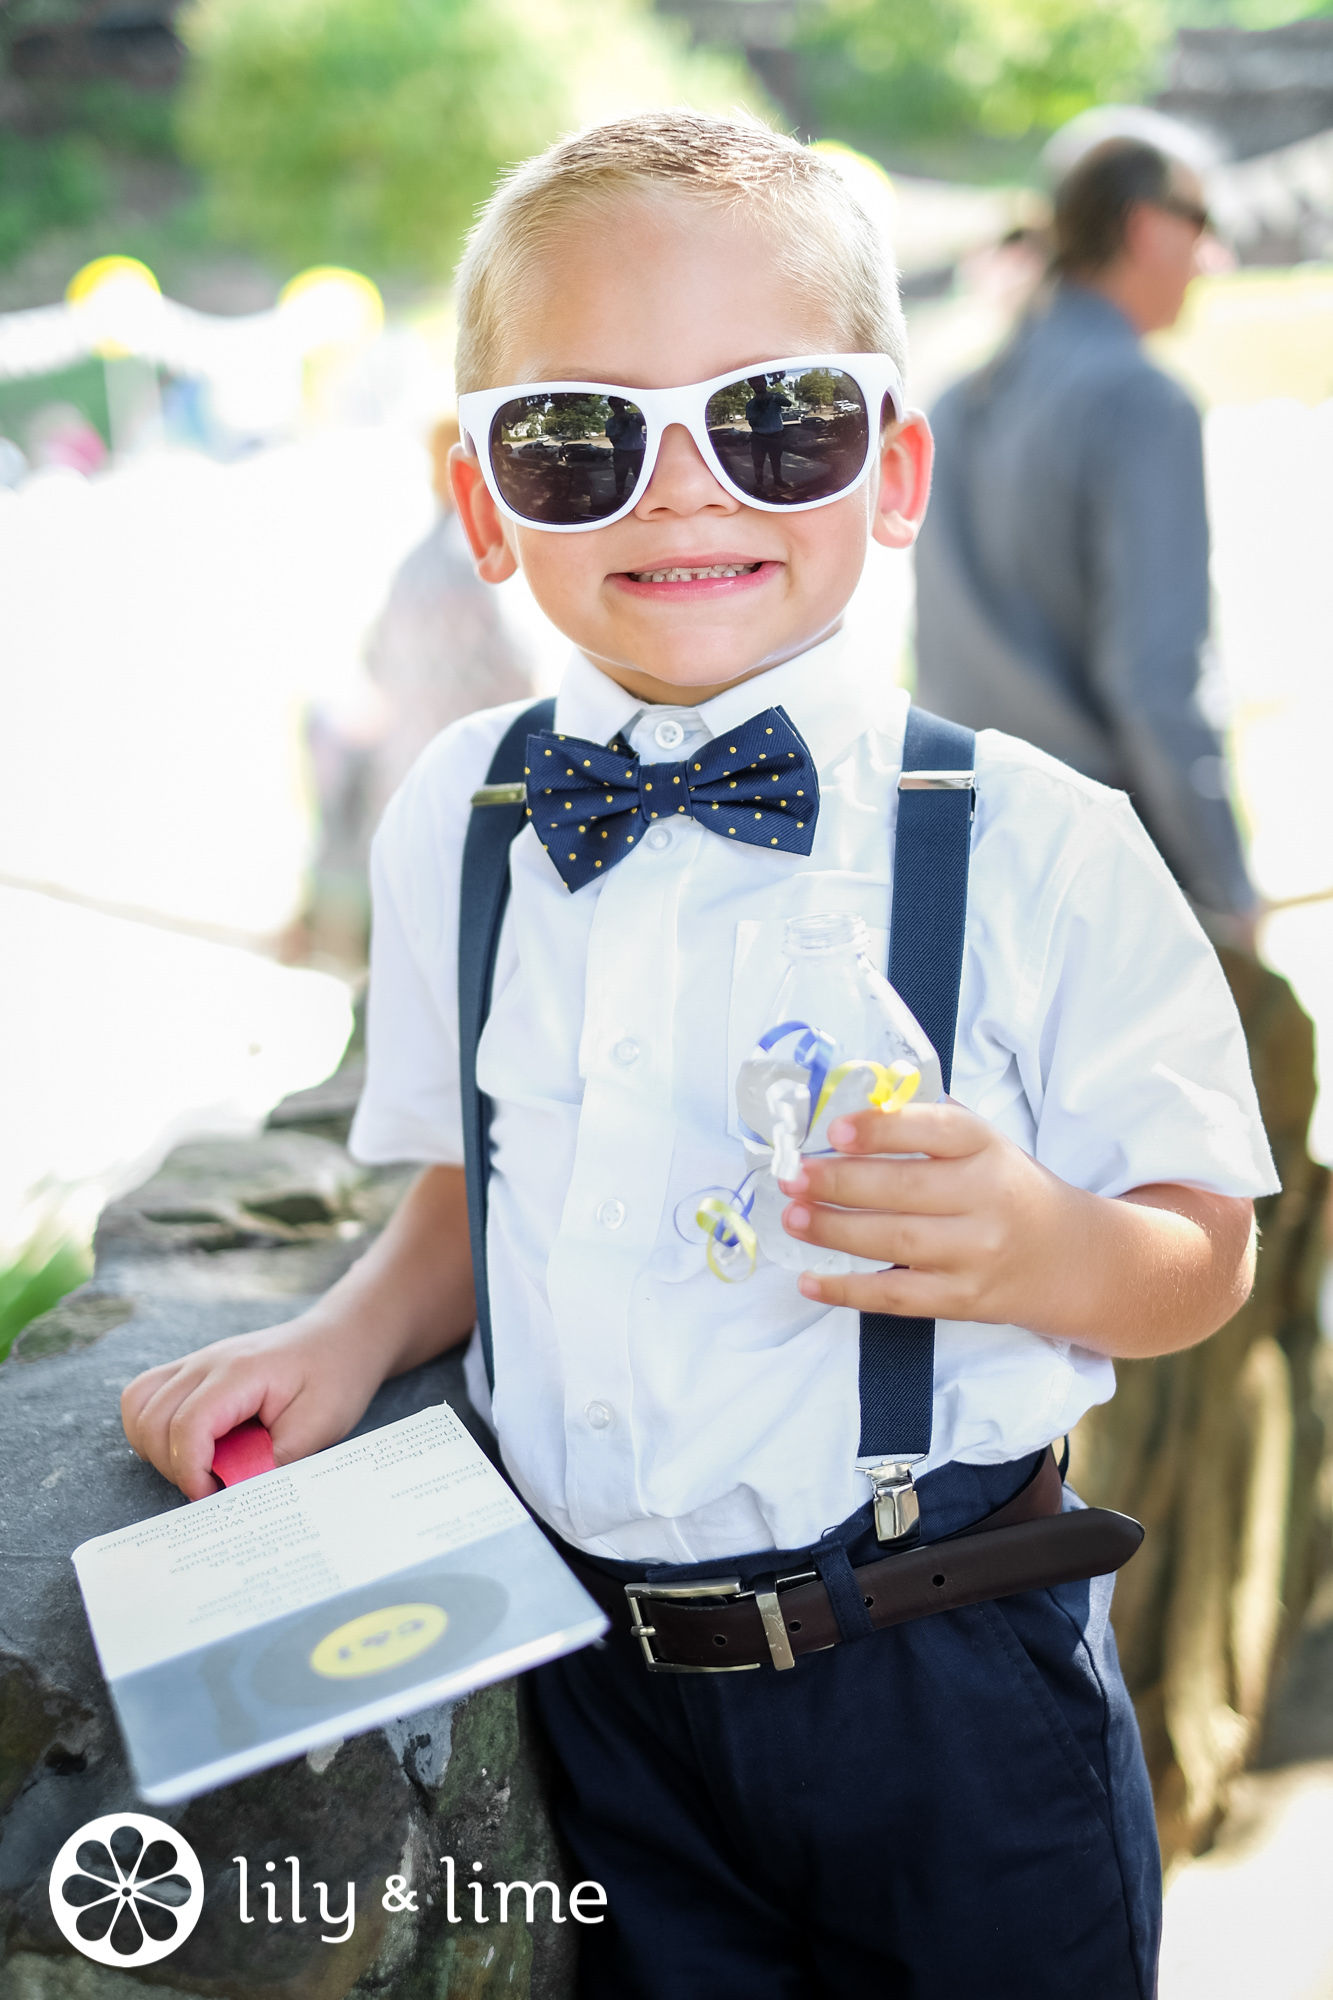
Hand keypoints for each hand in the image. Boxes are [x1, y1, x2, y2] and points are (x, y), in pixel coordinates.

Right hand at [121, 1311, 383, 1501]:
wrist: (340, 1339)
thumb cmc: (334, 1378)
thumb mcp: (319, 1425)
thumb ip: (274, 1460)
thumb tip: (237, 1495)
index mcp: (241, 1372)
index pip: (188, 1425)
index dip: (190, 1470)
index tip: (212, 1495)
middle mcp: (207, 1361)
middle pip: (153, 1419)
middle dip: (173, 1465)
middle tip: (212, 1486)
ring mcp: (195, 1362)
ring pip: (137, 1405)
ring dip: (154, 1447)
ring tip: (196, 1467)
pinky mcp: (191, 1371)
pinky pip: (144, 1396)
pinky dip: (150, 1427)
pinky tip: (186, 1447)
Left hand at [780, 1101, 1074, 1329]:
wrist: (1074, 1260)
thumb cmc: (1011, 1191)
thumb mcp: (987, 1146)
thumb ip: (930, 1127)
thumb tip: (853, 1109)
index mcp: (987, 1148)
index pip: (933, 1130)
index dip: (881, 1129)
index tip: (834, 1130)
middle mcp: (986, 1199)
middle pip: (902, 1189)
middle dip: (838, 1183)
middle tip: (793, 1177)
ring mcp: (975, 1254)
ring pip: (894, 1242)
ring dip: (833, 1230)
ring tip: (792, 1217)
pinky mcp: (963, 1300)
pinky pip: (897, 1297)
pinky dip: (847, 1290)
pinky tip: (809, 1279)